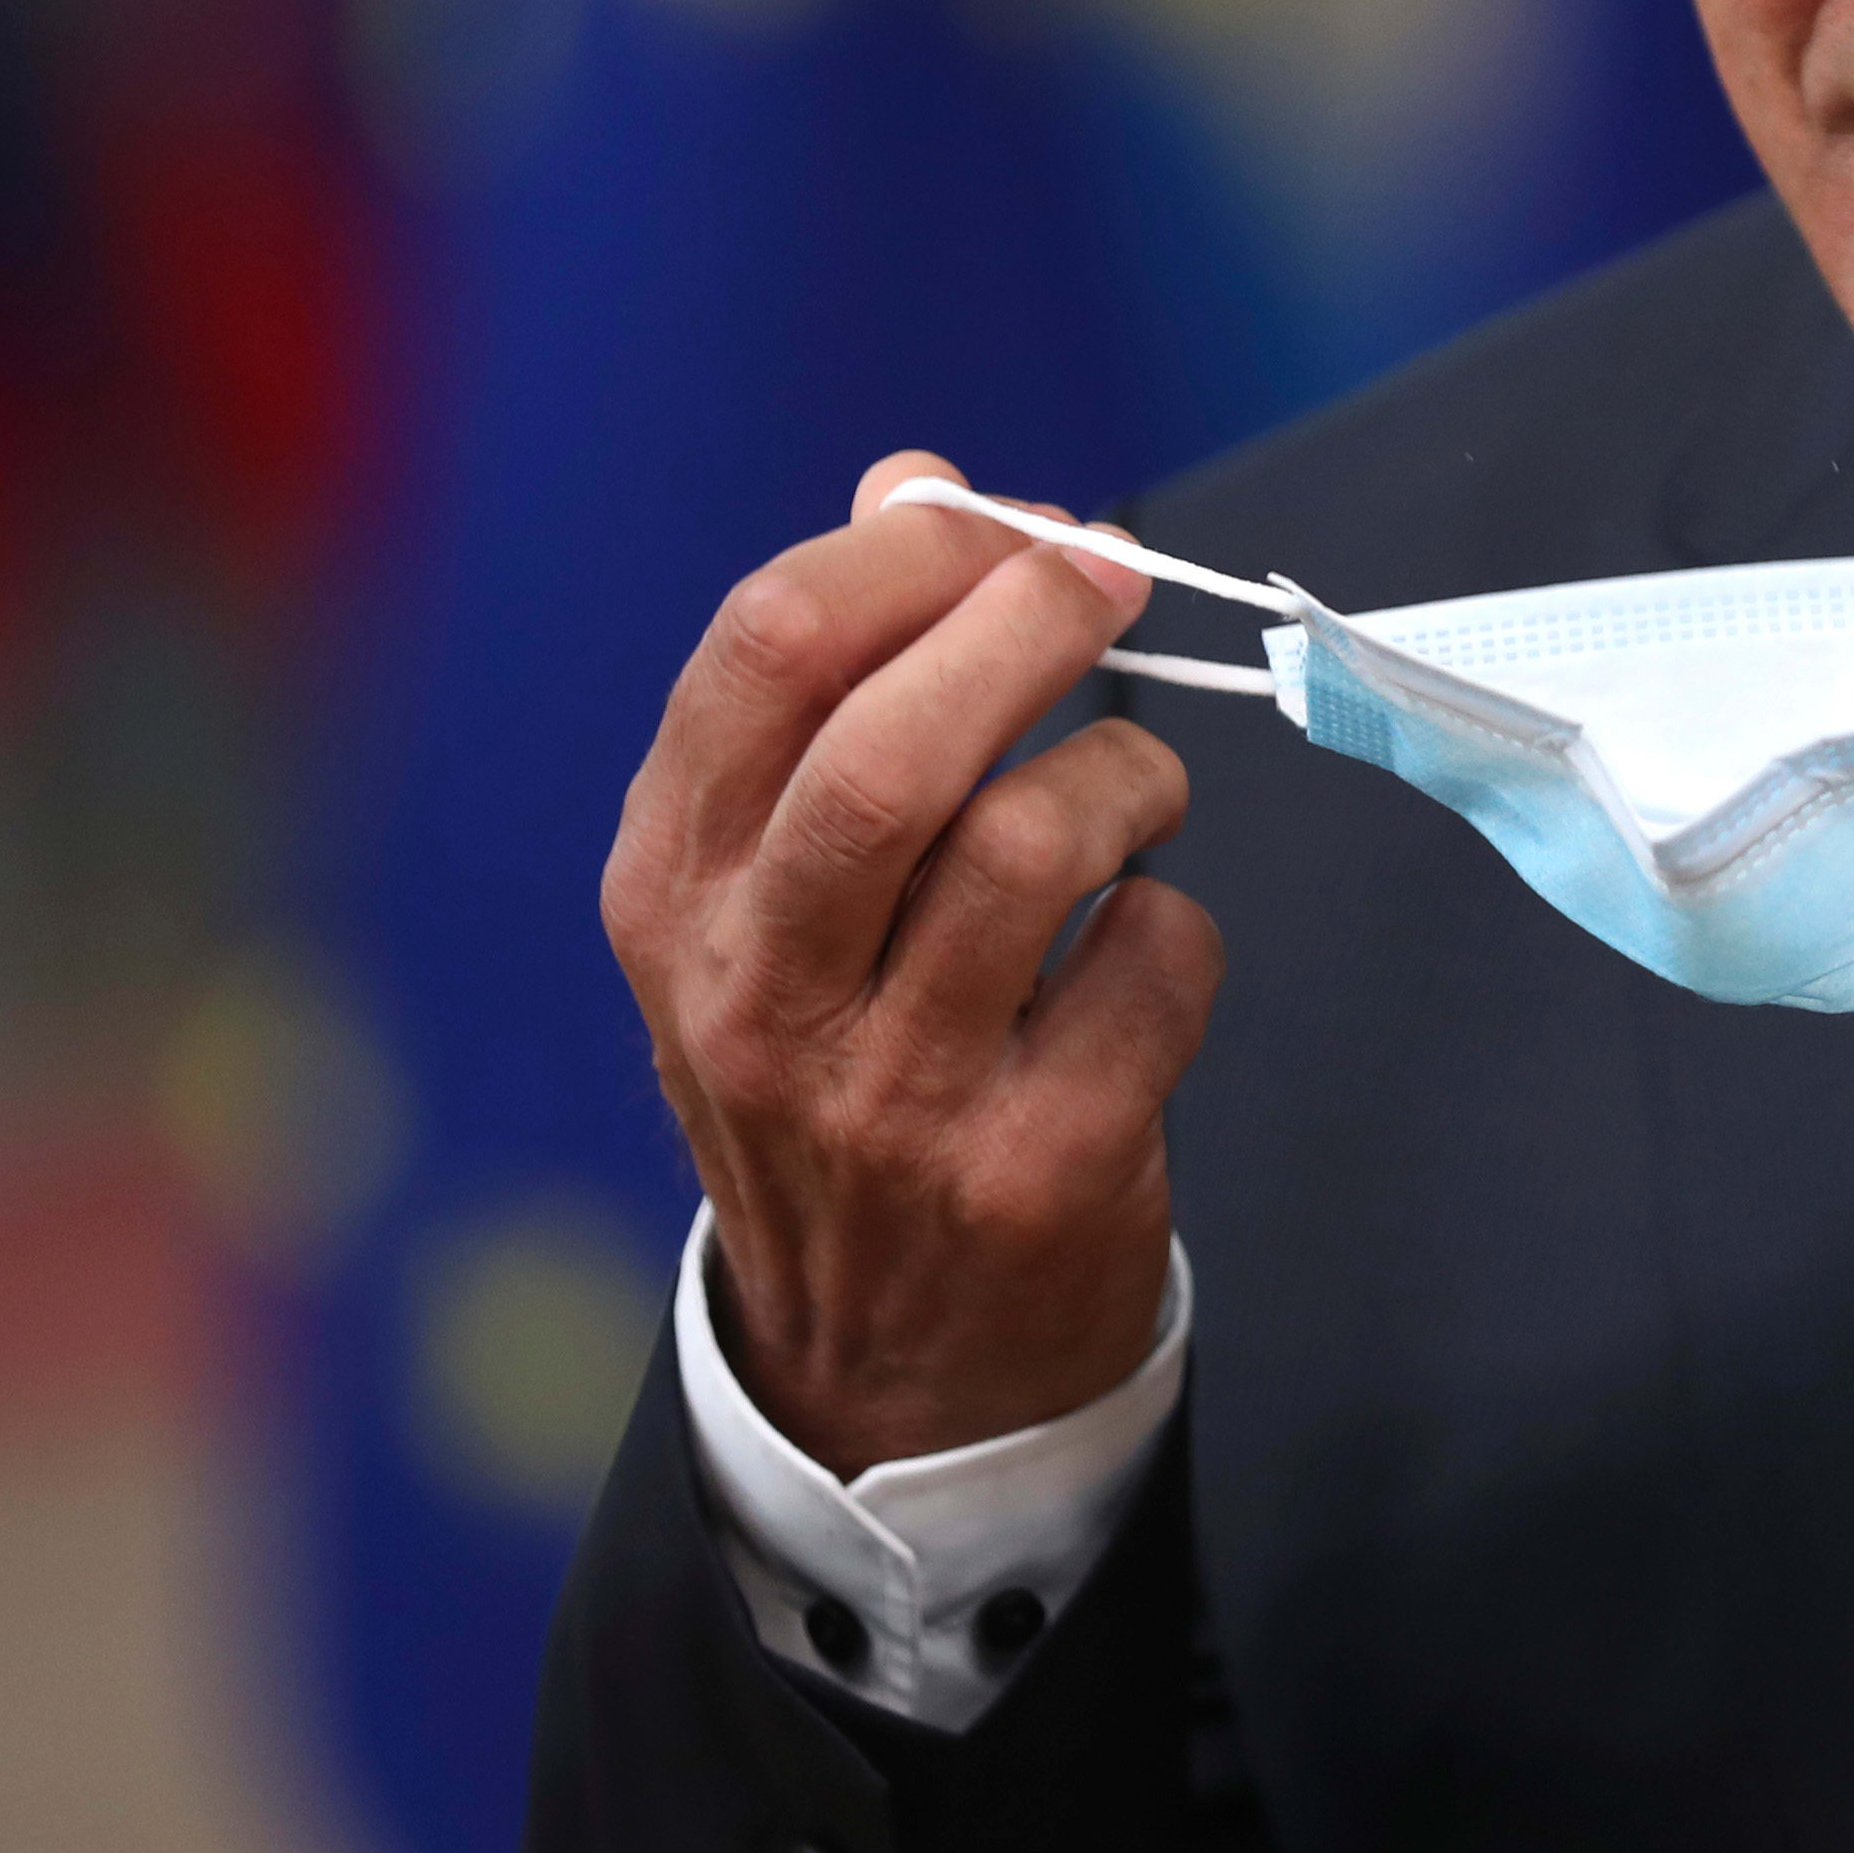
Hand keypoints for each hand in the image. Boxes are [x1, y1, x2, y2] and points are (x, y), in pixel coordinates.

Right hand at [599, 452, 1219, 1476]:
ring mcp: (887, 1097)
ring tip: (1134, 796)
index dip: (919, 554)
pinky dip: (1179, 925)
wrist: (884, 1370)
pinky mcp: (1033, 1170)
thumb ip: (840, 684)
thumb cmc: (845, 1068)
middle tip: (1111, 586)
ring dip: (1127, 775)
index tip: (1020, 526)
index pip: (764, 652)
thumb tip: (918, 482)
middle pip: (890, 750)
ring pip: (1032, 845)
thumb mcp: (778, 891)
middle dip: (1026, 623)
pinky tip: (1138, 956)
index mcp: (674, 893)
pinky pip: (1152, 964)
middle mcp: (755, 994)